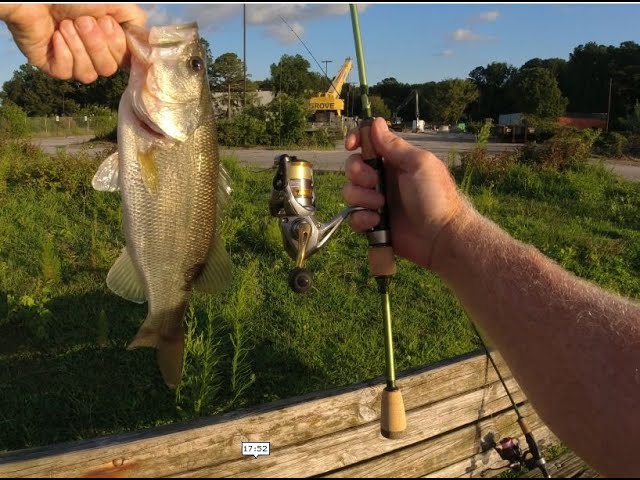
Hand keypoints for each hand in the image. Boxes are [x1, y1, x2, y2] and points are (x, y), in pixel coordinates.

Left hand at [0, 4, 145, 82]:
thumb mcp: (116, 4)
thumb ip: (136, 22)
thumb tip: (148, 44)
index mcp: (109, 41)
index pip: (125, 62)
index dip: (116, 45)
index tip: (105, 22)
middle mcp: (93, 54)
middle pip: (108, 70)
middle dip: (95, 43)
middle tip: (82, 20)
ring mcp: (73, 63)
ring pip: (88, 75)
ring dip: (78, 46)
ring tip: (64, 25)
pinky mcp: (53, 68)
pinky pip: (68, 72)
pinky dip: (63, 51)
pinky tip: (55, 35)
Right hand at [343, 117, 469, 269]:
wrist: (441, 237)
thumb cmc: (436, 197)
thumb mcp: (418, 164)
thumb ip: (395, 146)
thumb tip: (376, 122)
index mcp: (394, 161)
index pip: (368, 144)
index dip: (355, 140)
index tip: (350, 145)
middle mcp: (383, 179)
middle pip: (353, 167)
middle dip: (357, 173)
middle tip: (374, 182)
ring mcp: (377, 201)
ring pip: (350, 192)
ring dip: (361, 198)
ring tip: (381, 206)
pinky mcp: (373, 223)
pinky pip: (354, 217)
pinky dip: (361, 218)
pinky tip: (377, 221)